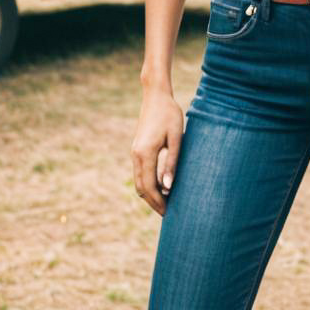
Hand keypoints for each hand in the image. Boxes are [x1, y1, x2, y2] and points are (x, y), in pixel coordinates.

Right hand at [130, 87, 184, 216]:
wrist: (156, 96)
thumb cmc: (170, 114)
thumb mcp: (175, 138)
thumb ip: (171, 163)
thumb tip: (168, 188)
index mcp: (145, 154)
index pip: (150, 187)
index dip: (158, 203)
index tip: (169, 214)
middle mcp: (136, 155)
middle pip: (142, 188)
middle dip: (153, 202)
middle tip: (167, 213)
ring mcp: (134, 152)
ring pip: (139, 181)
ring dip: (149, 194)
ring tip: (165, 202)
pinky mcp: (137, 149)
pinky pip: (140, 172)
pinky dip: (147, 183)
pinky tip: (160, 186)